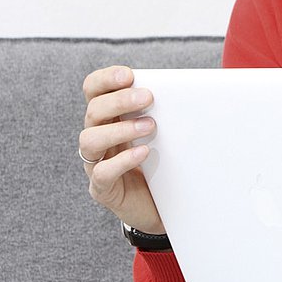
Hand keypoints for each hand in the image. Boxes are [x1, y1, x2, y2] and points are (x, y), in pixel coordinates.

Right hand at [79, 65, 163, 232]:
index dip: (105, 79)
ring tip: (150, 126)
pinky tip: (143, 153)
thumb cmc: (162, 162)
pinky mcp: (103, 188)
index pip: (94, 90)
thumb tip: (191, 90)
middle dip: (119, 100)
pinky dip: (121, 161)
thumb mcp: (164, 133)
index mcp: (110, 117)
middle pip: (93, 111)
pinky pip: (102, 173)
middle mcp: (98, 137)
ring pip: (90, 140)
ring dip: (120, 129)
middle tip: (148, 97)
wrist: (164, 206)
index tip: (128, 75)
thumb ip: (165, 112)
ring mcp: (96, 163)